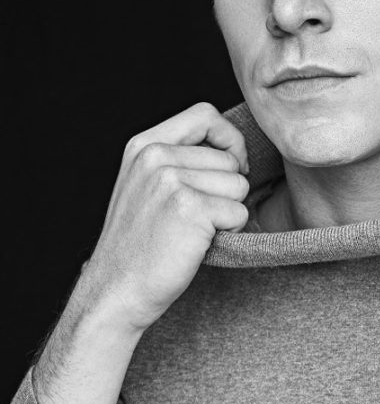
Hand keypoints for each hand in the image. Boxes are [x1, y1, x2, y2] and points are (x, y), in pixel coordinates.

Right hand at [85, 102, 250, 332]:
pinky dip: (229, 232)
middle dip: (227, 189)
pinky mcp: (190, 208)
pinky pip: (239, 212)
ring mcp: (171, 180)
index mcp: (143, 145)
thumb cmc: (140, 244)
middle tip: (197, 218)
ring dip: (228, 212)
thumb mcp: (146, 186)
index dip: (228, 138)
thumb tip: (235, 150)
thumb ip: (178, 159)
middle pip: (229, 158)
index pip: (205, 114)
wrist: (118, 289)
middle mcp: (155, 156)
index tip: (230, 165)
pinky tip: (199, 243)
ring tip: (195, 230)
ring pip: (238, 185)